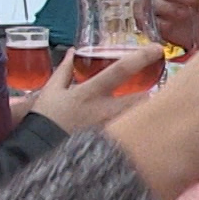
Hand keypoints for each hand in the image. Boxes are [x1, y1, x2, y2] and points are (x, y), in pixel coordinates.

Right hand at [25, 46, 159, 133]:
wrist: (38, 150)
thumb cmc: (45, 120)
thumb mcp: (51, 91)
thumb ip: (64, 70)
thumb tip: (72, 52)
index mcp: (90, 92)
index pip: (120, 69)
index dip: (141, 57)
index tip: (158, 49)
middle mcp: (104, 110)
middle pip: (142, 99)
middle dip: (154, 94)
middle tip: (161, 92)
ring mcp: (109, 130)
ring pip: (140, 119)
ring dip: (147, 113)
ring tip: (154, 113)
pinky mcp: (111, 146)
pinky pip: (131, 138)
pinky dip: (138, 134)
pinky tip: (142, 135)